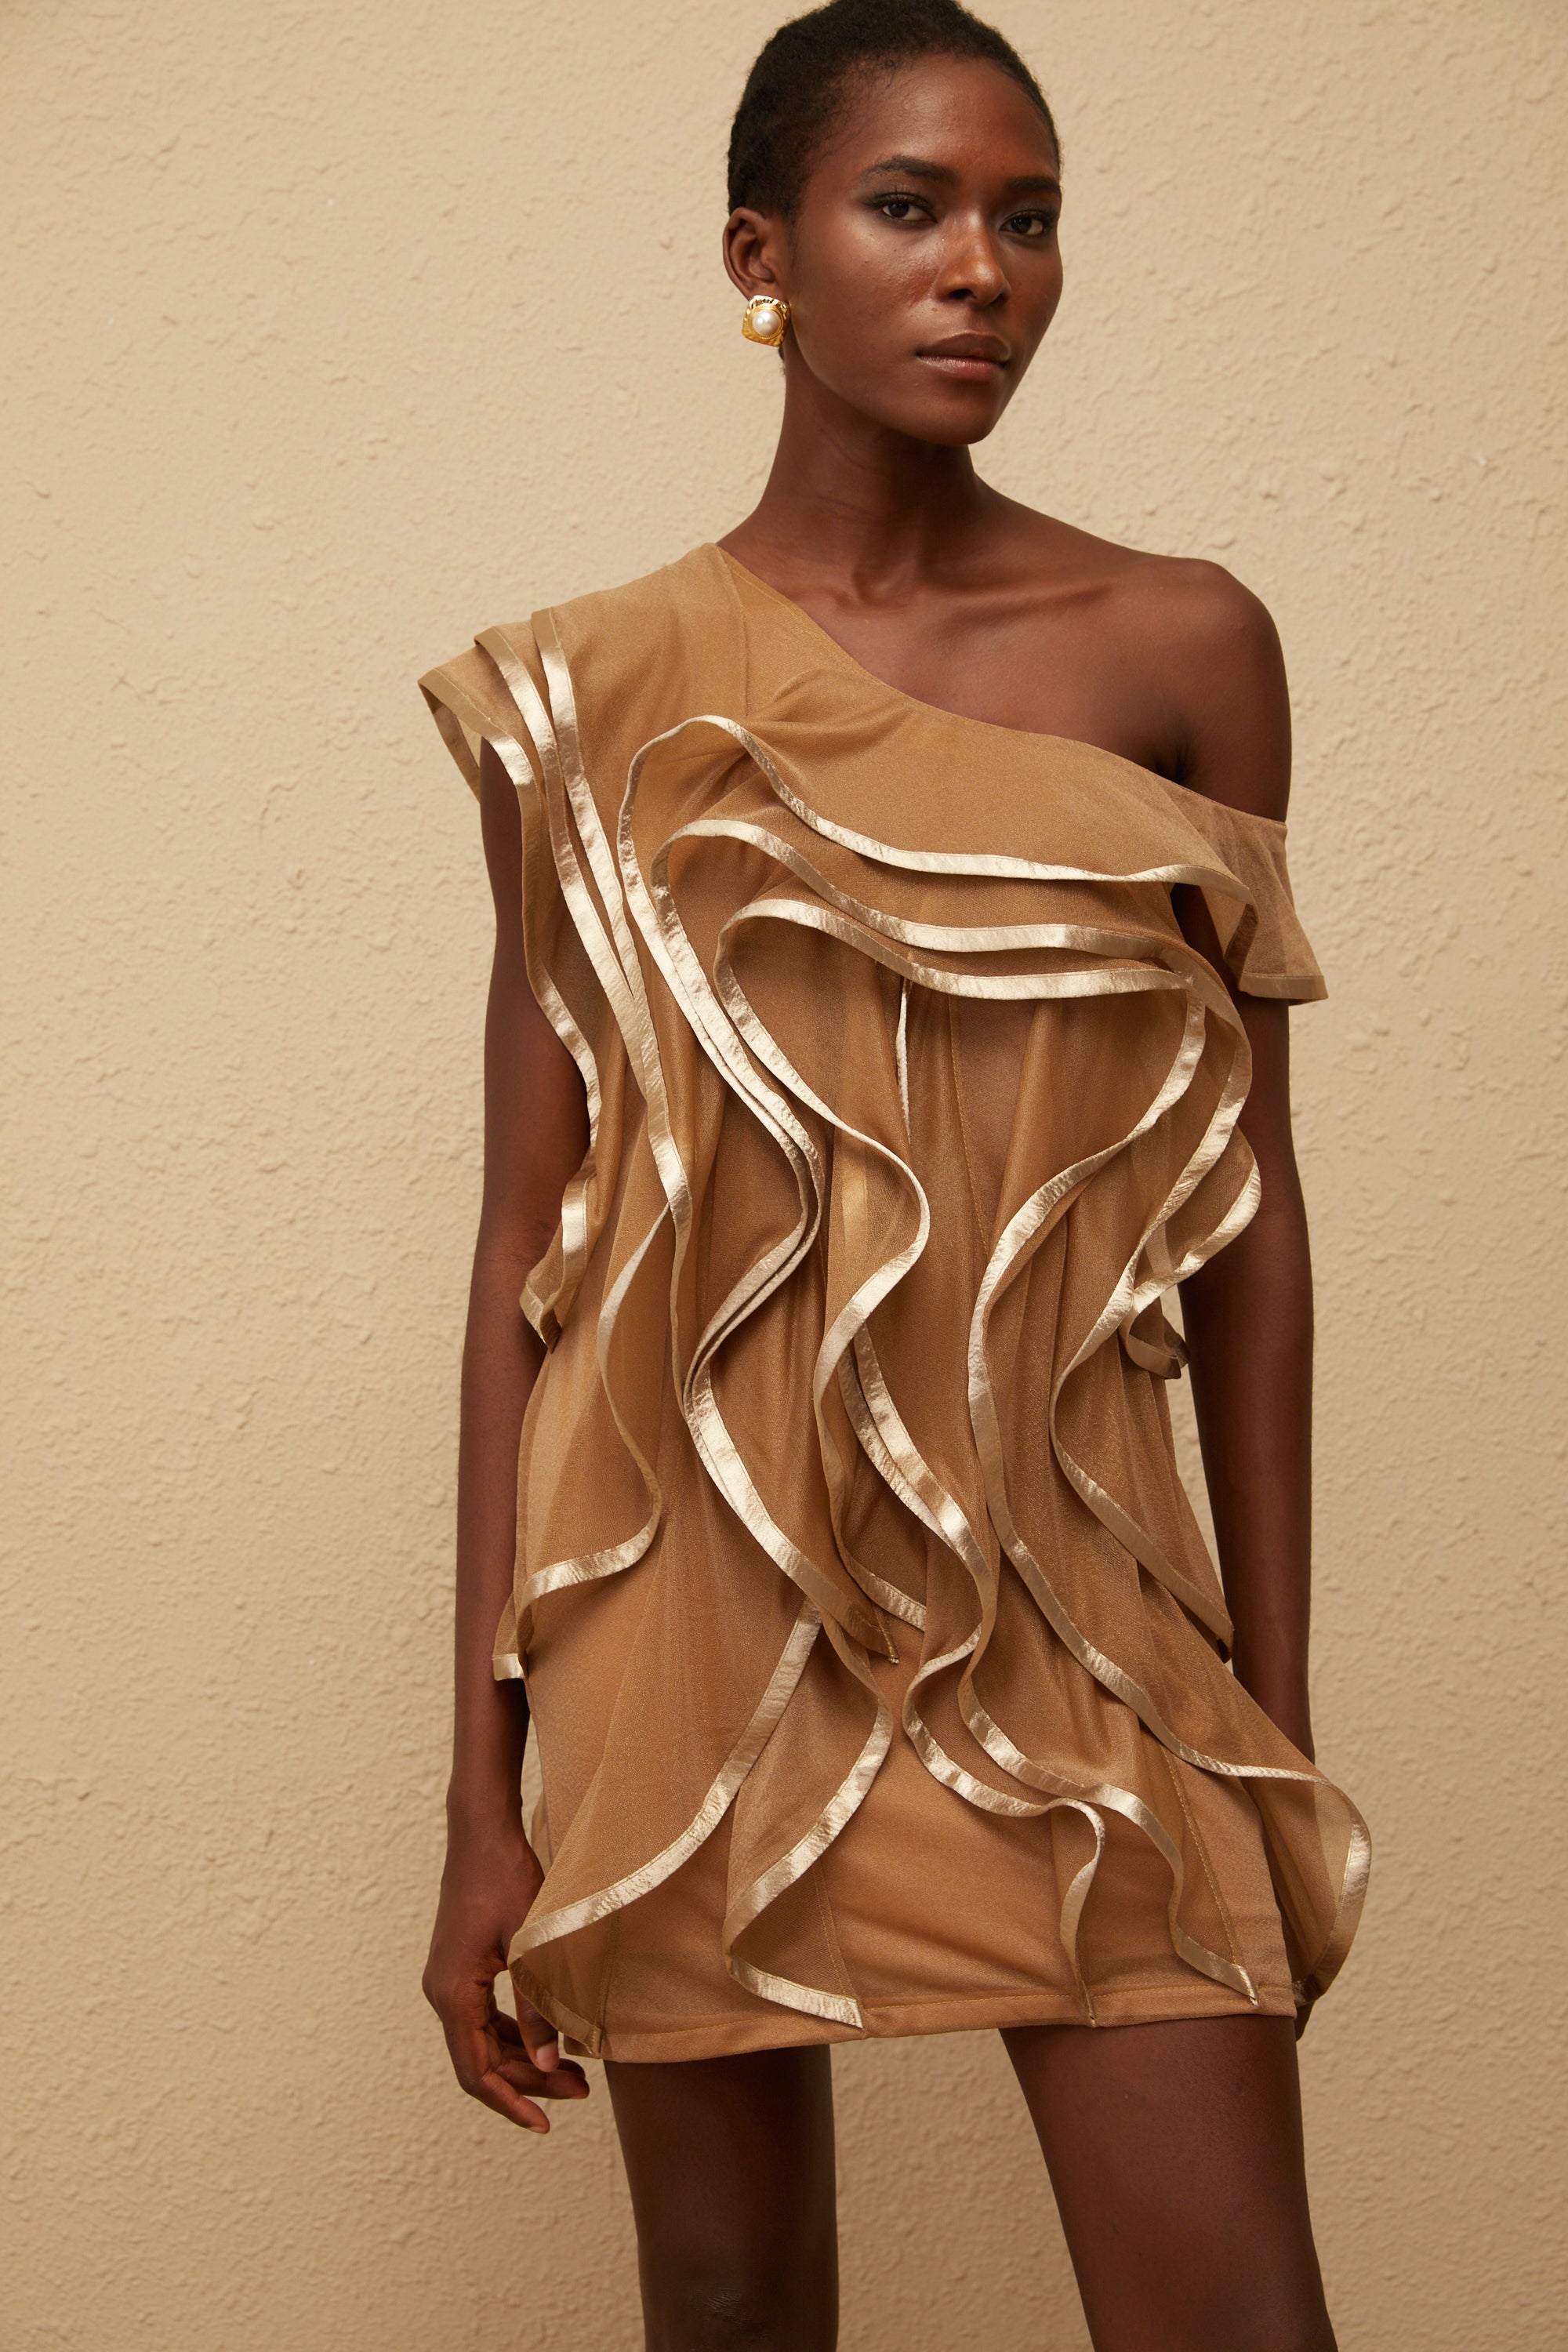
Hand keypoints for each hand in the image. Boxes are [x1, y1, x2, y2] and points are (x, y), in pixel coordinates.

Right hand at [422, 1816, 588, 2133]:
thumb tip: (550, 2062)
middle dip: (528, 2082)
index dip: (511, 2103)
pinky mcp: (461, 1969)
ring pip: (482, 2042)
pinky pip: (483, 2019)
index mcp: (452, 1993)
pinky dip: (513, 2036)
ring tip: (574, 2070)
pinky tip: (548, 2038)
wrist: (482, 1832)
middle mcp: (442, 1993)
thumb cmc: (506, 1878)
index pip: (476, 2072)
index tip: (544, 2124)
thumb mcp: (531, 1945)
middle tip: (581, 2089)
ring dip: (523, 2060)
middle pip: (481, 2061)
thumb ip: (538, 2007)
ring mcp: (449, 1981)